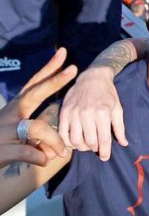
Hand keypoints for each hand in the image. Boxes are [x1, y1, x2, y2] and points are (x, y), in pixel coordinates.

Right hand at [0, 48, 75, 167]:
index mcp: (15, 109)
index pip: (33, 85)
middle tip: (73, 69)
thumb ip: (41, 131)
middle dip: (55, 81)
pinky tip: (44, 161)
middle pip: (33, 94)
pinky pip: (27, 152)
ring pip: (37, 128)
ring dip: (55, 140)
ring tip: (61, 152)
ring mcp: (4, 132)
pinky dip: (40, 157)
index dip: (48, 70)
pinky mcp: (1, 151)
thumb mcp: (21, 134)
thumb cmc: (2, 147)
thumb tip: (61, 133)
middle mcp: (9, 116)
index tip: (63, 53)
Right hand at [58, 65, 125, 160]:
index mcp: (103, 113)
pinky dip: (67, 142)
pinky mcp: (64, 112)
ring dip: (81, 147)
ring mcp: (74, 113)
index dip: (105, 152)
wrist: (92, 78)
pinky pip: (63, 133)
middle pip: (89, 142)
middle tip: (96, 146)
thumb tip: (124, 143)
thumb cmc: (108, 95)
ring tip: (86, 144)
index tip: (105, 157)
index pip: (104, 140)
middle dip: (94, 148)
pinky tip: (74, 141)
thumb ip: (120, 128)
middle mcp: (87, 114)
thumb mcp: (117, 109)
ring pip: (75, 140)